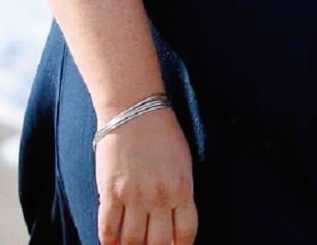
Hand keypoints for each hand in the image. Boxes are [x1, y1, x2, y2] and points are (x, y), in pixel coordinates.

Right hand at [95, 107, 197, 244]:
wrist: (134, 108)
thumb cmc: (162, 133)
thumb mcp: (182, 162)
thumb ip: (180, 193)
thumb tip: (173, 224)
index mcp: (182, 188)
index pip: (185, 233)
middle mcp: (159, 196)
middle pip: (158, 244)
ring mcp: (133, 196)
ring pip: (132, 243)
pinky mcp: (111, 192)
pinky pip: (107, 231)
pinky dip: (109, 243)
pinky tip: (112, 243)